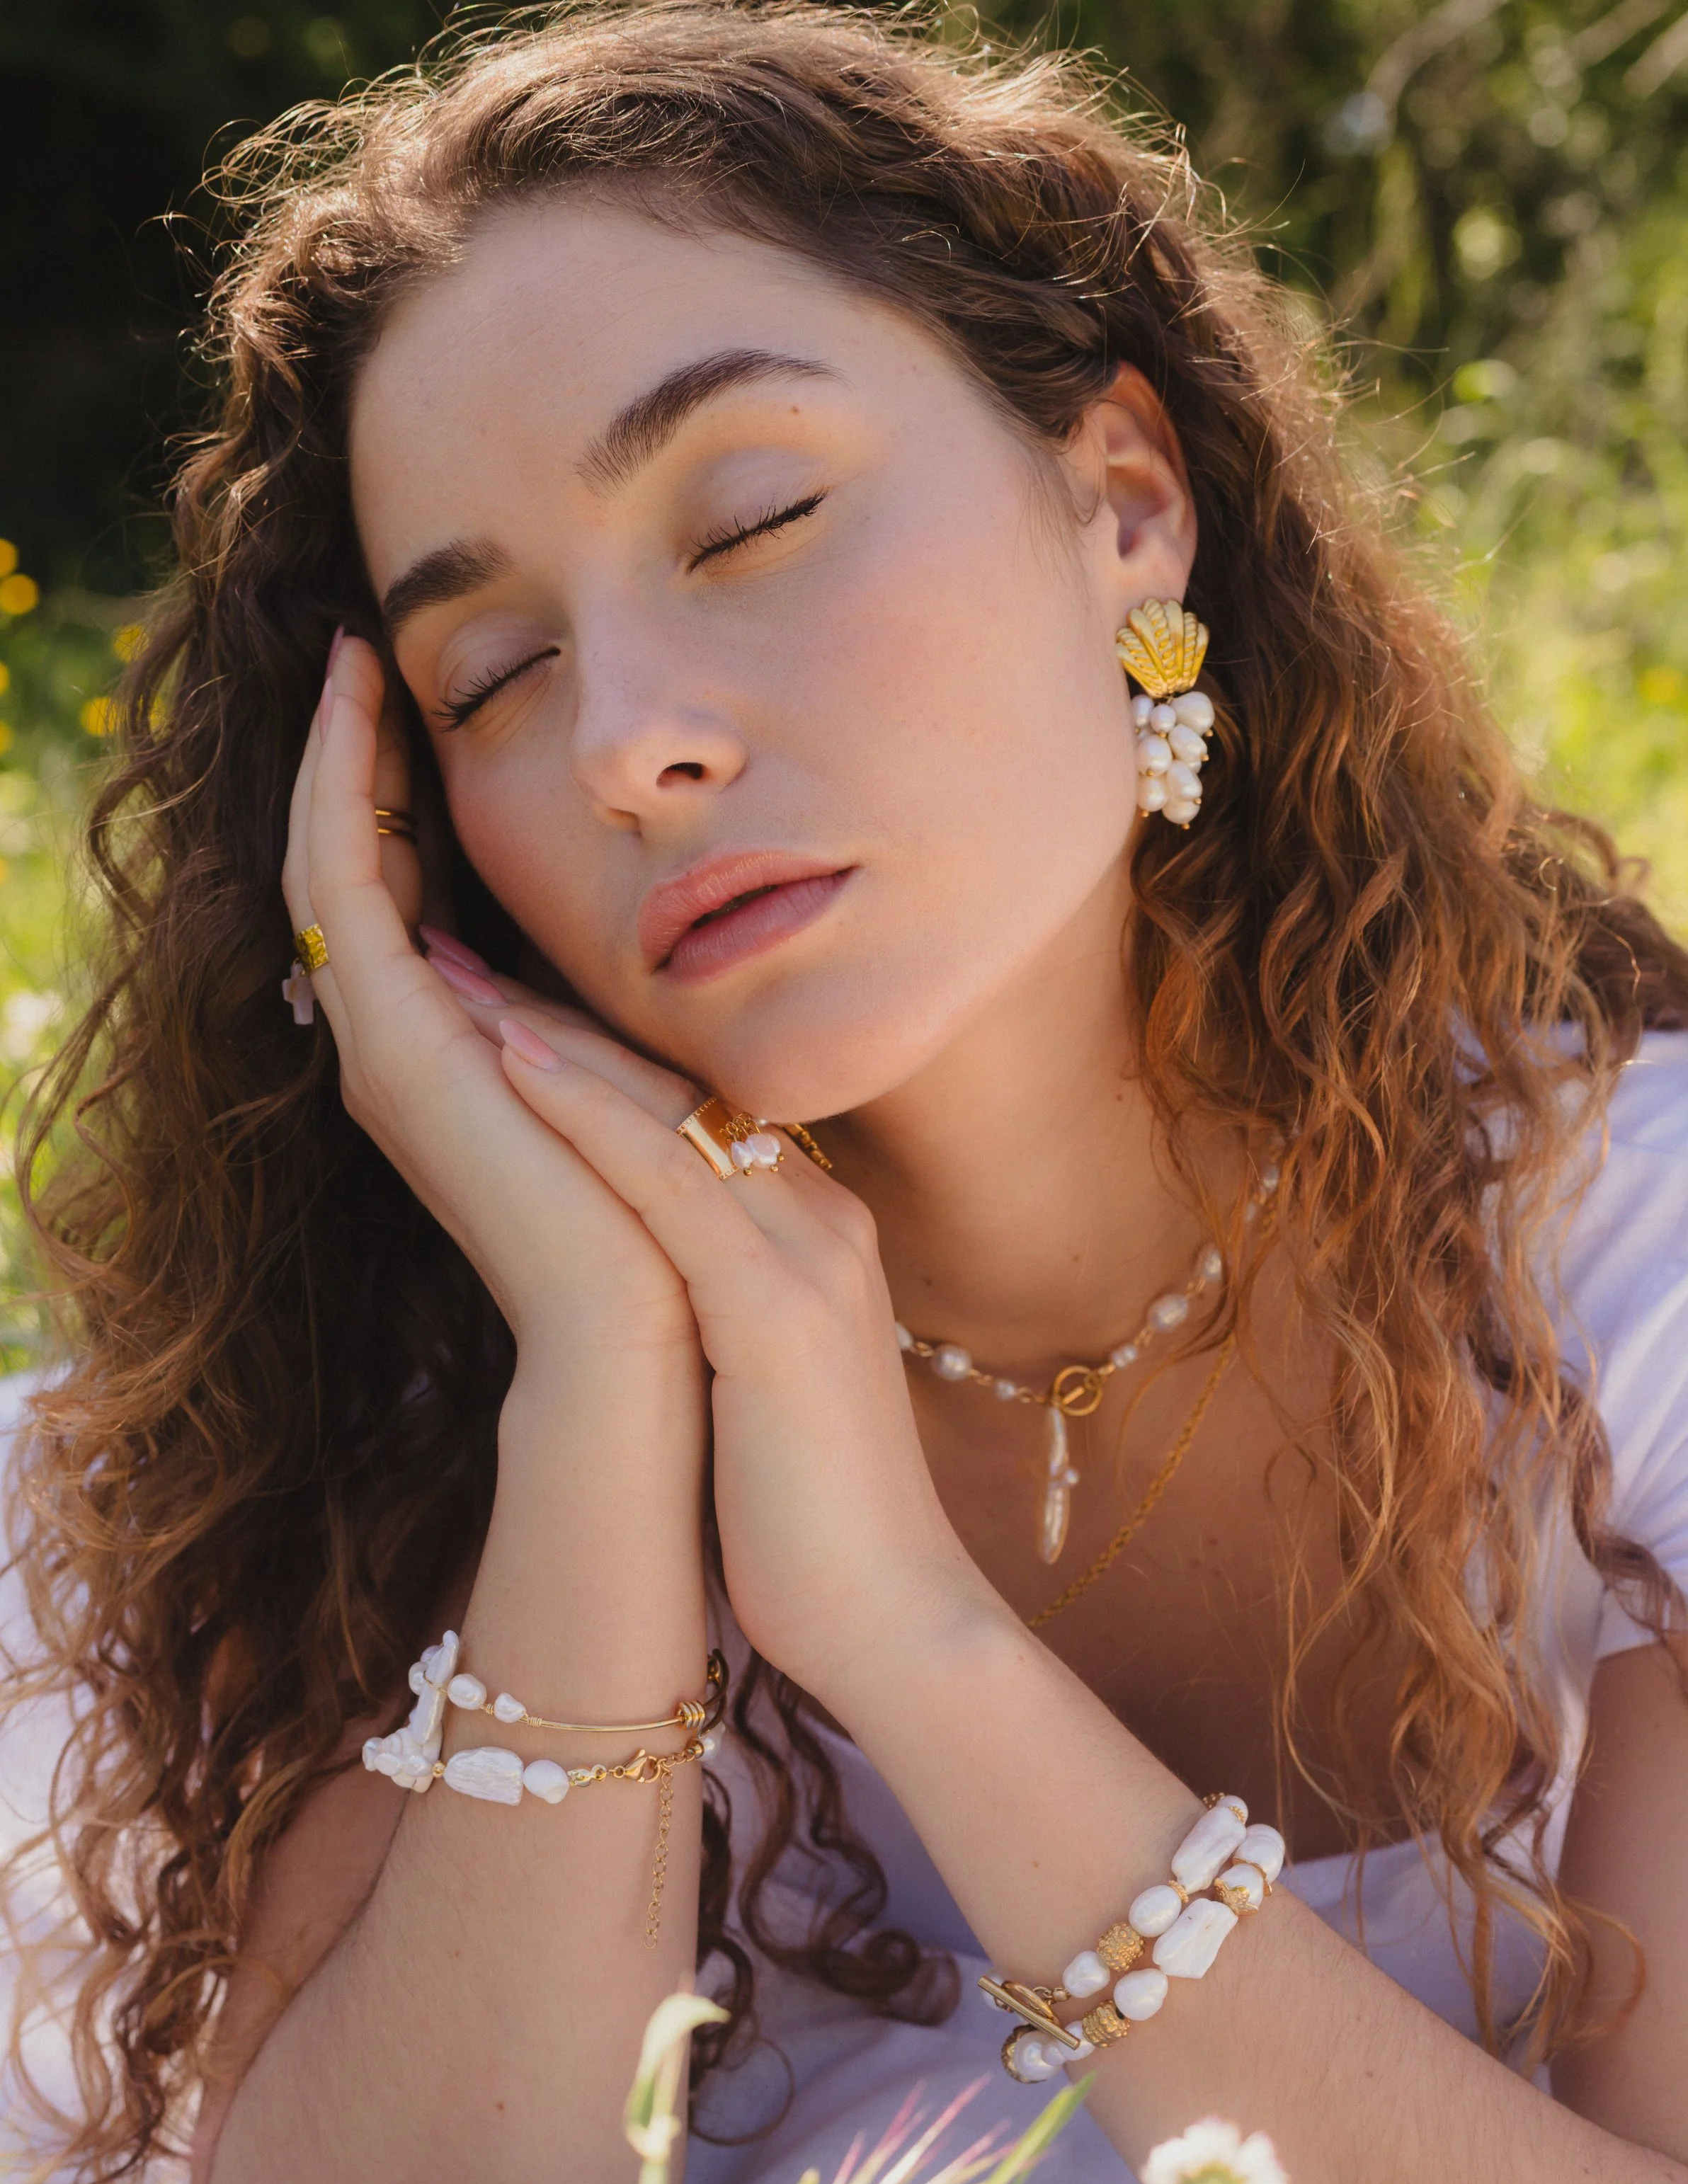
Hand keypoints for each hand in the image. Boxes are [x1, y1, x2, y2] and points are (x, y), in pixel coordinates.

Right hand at [281, 634, 698, 1376]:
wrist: (645, 1334)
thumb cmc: (668, 1234)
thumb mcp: (637, 1095)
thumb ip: (605, 1033)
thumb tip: (631, 962)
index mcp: (460, 1063)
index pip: (407, 910)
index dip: (404, 808)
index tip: (421, 705)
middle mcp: (404, 1054)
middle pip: (355, 880)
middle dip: (358, 768)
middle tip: (361, 655)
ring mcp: (384, 1053)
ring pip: (328, 872)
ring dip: (334, 763)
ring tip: (350, 662)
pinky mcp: (390, 1052)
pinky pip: (338, 893)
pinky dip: (339, 796)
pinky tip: (357, 713)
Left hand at [490, 1029, 1004, 1704]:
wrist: (896, 1622)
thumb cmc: (814, 1528)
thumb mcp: (763, 1388)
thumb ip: (723, 1313)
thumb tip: (653, 1297)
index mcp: (817, 1238)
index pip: (697, 1114)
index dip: (596, 1051)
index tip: (500, 999)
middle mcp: (820, 1222)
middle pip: (678, 1087)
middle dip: (561, 1015)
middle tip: (456, 949)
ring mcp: (806, 1260)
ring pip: (667, 1111)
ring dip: (552, 1036)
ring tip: (451, 975)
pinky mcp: (776, 1314)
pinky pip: (667, 1184)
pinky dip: (586, 1115)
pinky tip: (510, 1062)